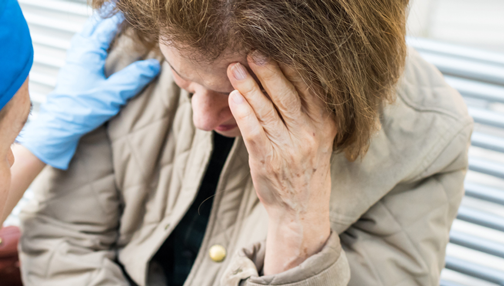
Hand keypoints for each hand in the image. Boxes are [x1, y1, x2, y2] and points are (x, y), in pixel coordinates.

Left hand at [17, 12, 159, 169]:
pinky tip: (92, 44)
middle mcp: (78, 51)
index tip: (131, 11)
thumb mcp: (113, 94)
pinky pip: (80, 44)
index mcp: (89, 52)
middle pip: (93, 25)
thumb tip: (153, 66)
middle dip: (106, 15)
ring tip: (106, 20)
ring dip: (96, 24)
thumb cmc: (81, 110)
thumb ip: (133, 78)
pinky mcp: (70, 70)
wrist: (58, 125)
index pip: (107, 26)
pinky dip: (89, 36)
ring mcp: (72, 60)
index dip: (120, 17)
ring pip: (85, 33)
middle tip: (118, 7)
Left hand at [226, 51, 336, 274]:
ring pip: (266, 110)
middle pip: (287, 95)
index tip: (277, 49)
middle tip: (252, 52)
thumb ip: (308, 110)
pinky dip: (243, 112)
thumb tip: (284, 76)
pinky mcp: (267, 160)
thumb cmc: (305, 167)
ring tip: (234, 69)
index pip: (310, 88)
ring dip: (248, 86)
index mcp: (325, 124)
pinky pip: (253, 131)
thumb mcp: (319, 137)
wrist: (300, 209)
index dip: (293, 67)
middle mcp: (309, 134)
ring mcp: (288, 147)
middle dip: (268, 71)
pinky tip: (234, 98)